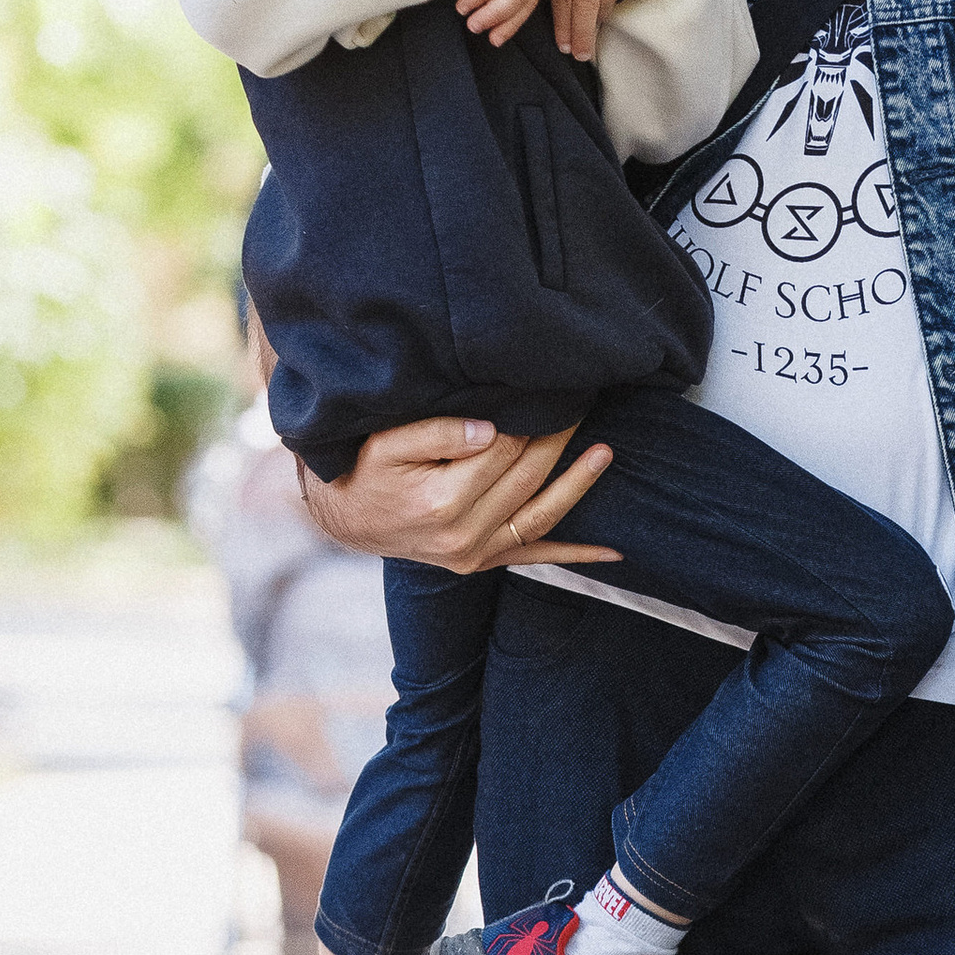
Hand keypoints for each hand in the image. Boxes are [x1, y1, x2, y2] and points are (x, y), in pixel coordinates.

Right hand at [295, 418, 620, 576]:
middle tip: (581, 403)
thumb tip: (489, 429)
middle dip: (555, 439)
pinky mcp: (482, 563)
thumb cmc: (362, 472)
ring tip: (606, 453)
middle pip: (525, 478)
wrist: (343, 519)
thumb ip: (435, 432)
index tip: (548, 391)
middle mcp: (463, 534)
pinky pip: (536, 556)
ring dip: (578, 485)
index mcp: (441, 501)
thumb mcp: (383, 444)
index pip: (501, 452)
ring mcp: (475, 554)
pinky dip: (576, 555)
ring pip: (540, 517)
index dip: (525, 420)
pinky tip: (611, 552)